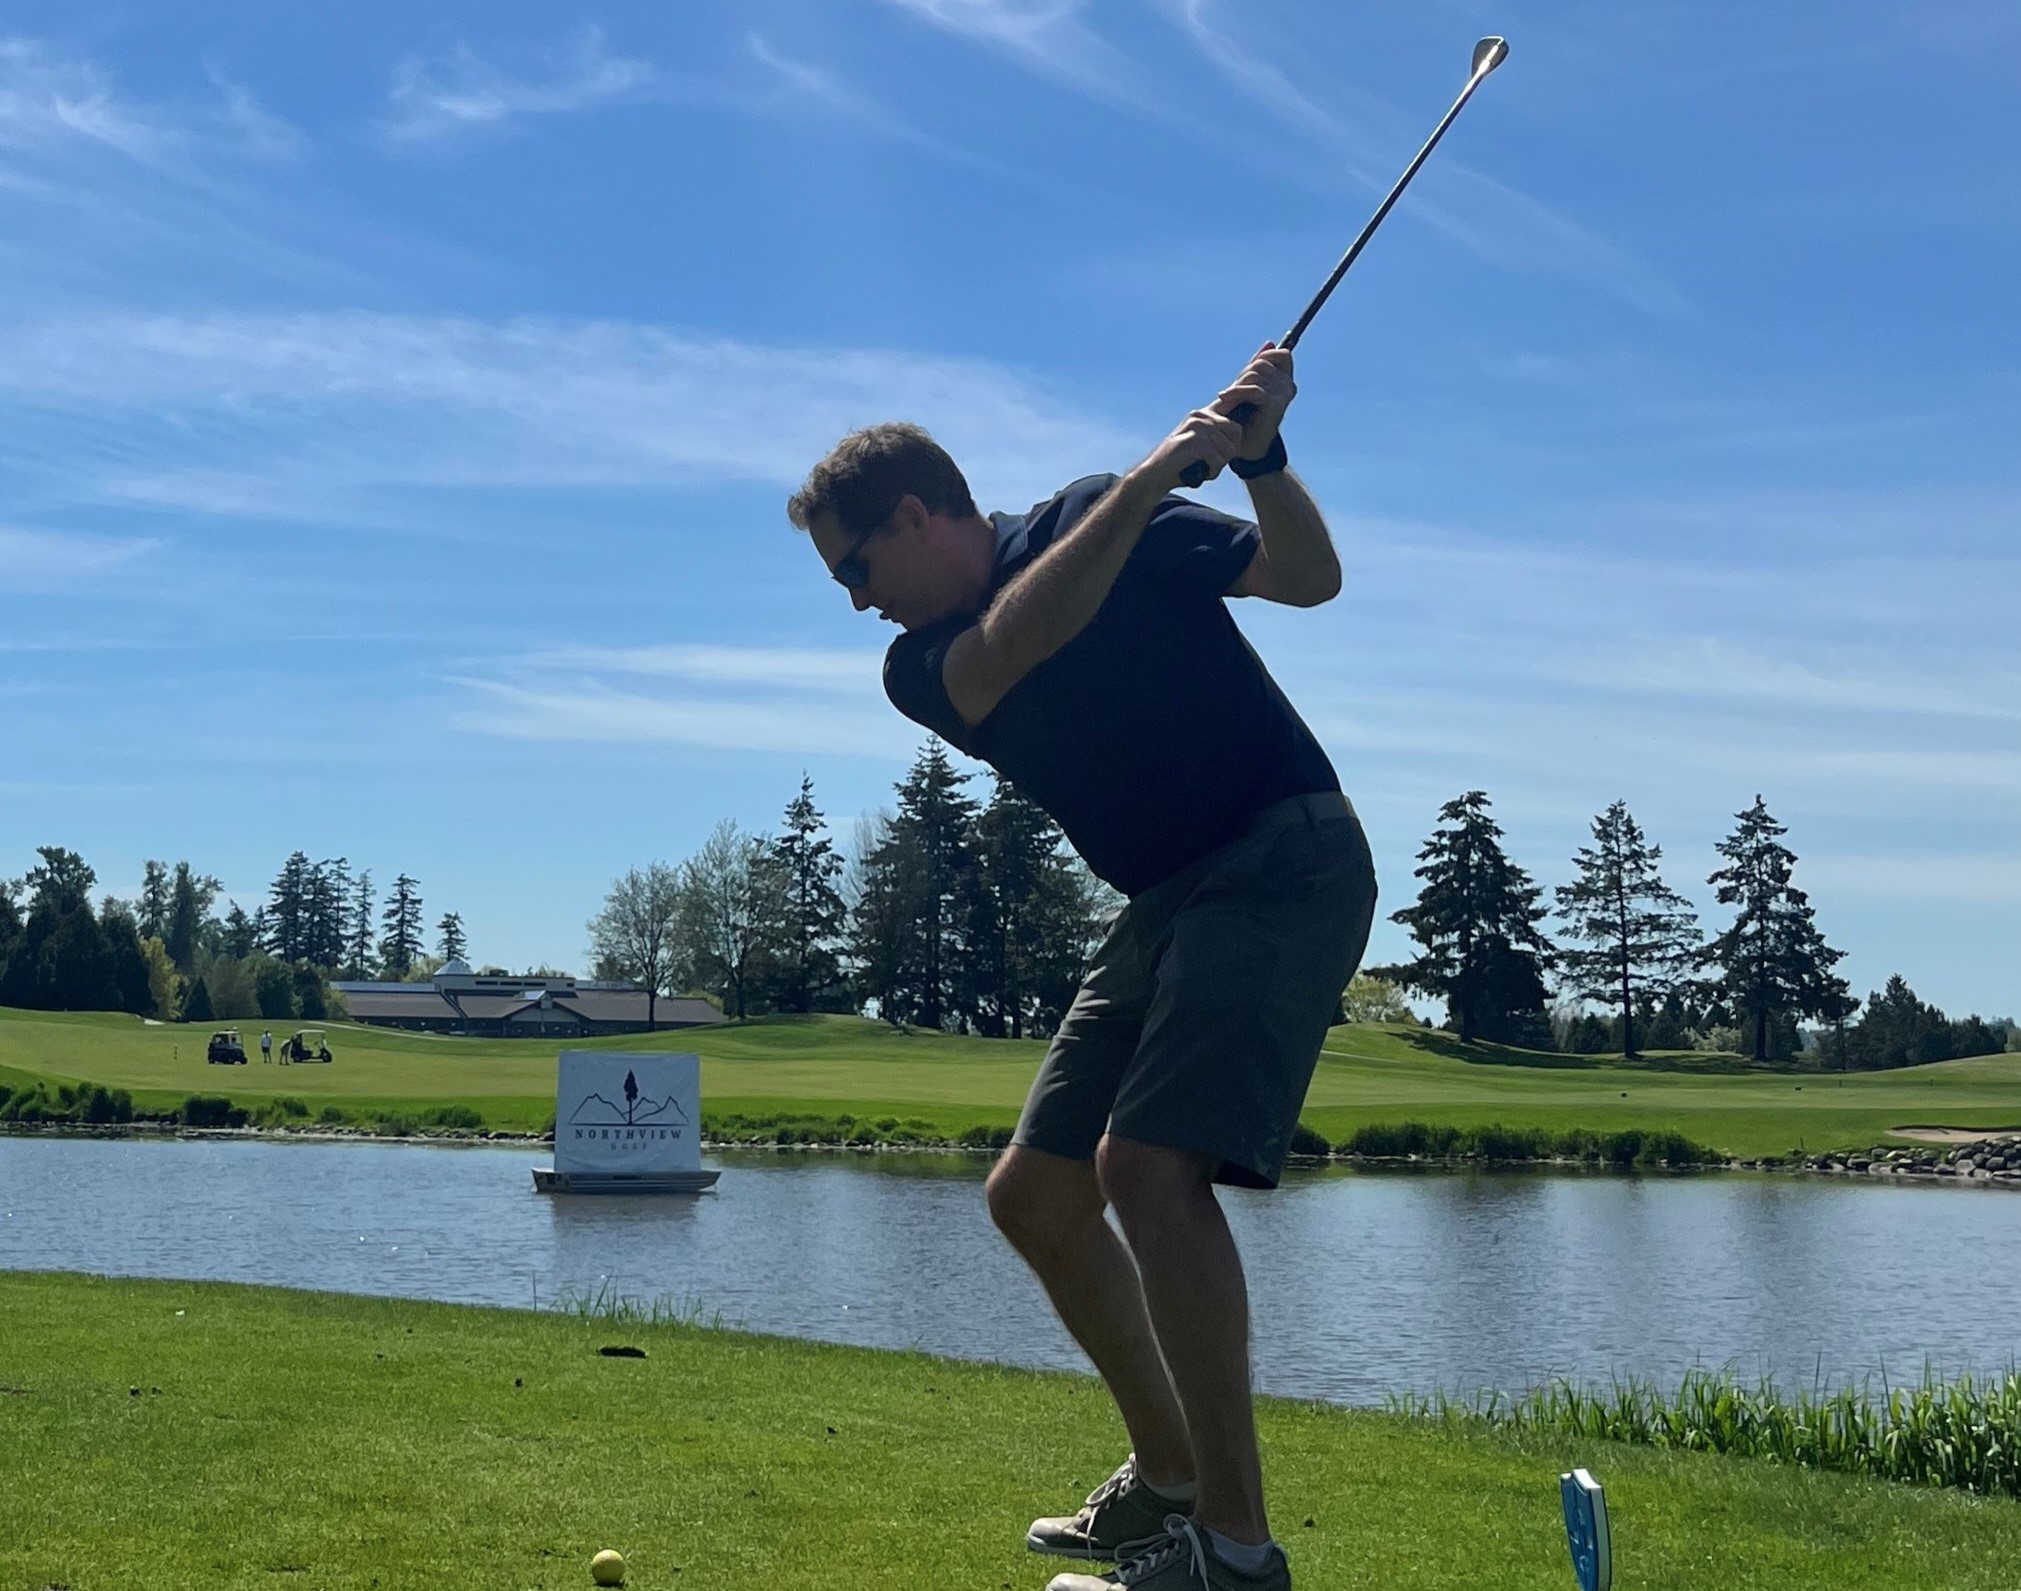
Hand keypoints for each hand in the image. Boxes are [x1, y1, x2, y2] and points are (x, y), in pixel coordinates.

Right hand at [1135, 403, 1247, 492]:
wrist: (1154, 475)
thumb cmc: (1181, 463)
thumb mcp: (1202, 444)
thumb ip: (1217, 436)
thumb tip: (1241, 432)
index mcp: (1204, 414)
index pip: (1236, 426)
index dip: (1235, 444)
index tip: (1222, 456)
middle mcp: (1201, 415)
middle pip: (1235, 438)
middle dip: (1226, 457)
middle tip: (1209, 465)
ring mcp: (1197, 426)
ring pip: (1227, 451)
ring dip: (1217, 467)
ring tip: (1200, 469)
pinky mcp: (1193, 440)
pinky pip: (1217, 460)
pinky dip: (1210, 472)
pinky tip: (1198, 473)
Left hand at [1213, 343, 1294, 460]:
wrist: (1249, 448)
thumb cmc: (1248, 418)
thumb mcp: (1252, 387)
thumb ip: (1259, 367)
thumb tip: (1269, 342)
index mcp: (1286, 381)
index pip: (1281, 355)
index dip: (1264, 358)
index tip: (1247, 373)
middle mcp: (1288, 387)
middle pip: (1262, 364)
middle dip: (1243, 375)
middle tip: (1231, 391)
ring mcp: (1283, 396)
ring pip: (1255, 375)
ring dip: (1237, 386)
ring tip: (1226, 398)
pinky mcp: (1274, 405)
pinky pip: (1253, 390)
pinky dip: (1236, 393)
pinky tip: (1224, 398)